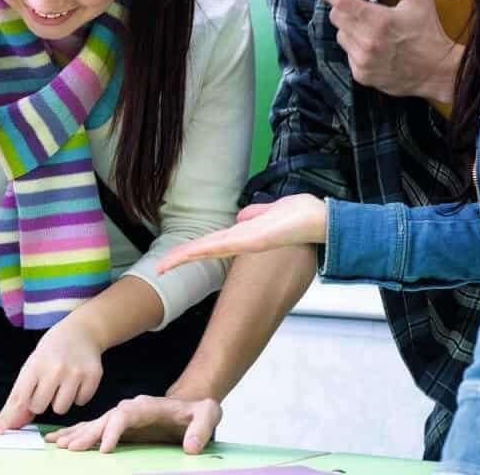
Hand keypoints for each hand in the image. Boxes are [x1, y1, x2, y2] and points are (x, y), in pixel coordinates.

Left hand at [0, 317, 103, 432]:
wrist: (81, 331)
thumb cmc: (51, 352)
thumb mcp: (32, 366)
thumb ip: (20, 396)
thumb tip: (7, 426)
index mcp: (35, 364)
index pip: (19, 398)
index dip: (9, 417)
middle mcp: (55, 369)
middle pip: (40, 407)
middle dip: (41, 402)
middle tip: (47, 385)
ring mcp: (76, 373)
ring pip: (61, 409)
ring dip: (60, 400)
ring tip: (62, 382)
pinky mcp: (93, 376)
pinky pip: (80, 403)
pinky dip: (77, 396)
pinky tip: (77, 380)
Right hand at [46, 395, 221, 453]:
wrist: (190, 406)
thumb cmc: (198, 411)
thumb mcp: (208, 413)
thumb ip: (202, 426)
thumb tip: (191, 447)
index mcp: (146, 406)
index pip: (125, 415)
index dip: (114, 430)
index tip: (105, 448)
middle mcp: (130, 409)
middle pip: (104, 419)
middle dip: (87, 434)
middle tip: (71, 448)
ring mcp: (122, 417)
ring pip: (95, 424)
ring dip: (76, 434)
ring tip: (57, 444)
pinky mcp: (118, 426)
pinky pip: (93, 428)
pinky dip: (76, 433)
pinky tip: (60, 440)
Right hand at [156, 194, 326, 273]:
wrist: (320, 219)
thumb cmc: (299, 214)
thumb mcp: (270, 211)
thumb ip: (253, 214)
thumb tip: (240, 216)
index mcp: (243, 237)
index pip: (210, 244)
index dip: (190, 250)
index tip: (170, 259)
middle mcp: (241, 243)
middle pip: (204, 251)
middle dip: (180, 259)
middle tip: (159, 269)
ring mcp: (245, 244)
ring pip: (209, 249)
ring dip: (185, 257)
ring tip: (164, 266)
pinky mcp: (252, 241)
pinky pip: (223, 245)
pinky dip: (203, 249)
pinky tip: (187, 254)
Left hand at [316, 0, 460, 103]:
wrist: (437, 71)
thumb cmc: (428, 31)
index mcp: (380, 20)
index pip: (342, 2)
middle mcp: (368, 41)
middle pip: (337, 17)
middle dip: (344, 9)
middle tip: (361, 9)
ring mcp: (363, 60)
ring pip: (340, 36)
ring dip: (350, 29)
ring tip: (372, 31)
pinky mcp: (361, 74)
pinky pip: (347, 54)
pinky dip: (356, 48)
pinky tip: (375, 48)